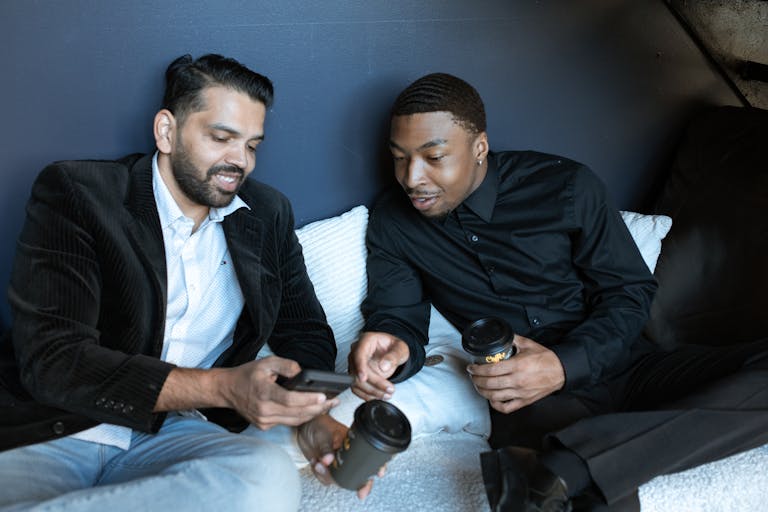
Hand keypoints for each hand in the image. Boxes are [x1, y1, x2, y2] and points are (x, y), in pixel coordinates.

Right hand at [219, 356, 338, 429]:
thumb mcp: (266, 362)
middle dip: (318, 408)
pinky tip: (312, 409)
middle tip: (334, 401)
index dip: (308, 399)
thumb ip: (286, 365)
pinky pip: (287, 422)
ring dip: (313, 414)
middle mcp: (263, 410)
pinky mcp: (264, 425)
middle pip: (296, 413)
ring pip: (294, 420)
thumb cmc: (248, 375)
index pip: (289, 399)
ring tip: (328, 405)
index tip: (323, 396)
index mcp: (263, 393)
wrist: (227, 390)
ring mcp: (264, 420)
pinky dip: (301, 416)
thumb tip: (302, 373)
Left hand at [297, 414, 381, 499]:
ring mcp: (337, 463)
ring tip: (318, 463)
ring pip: (339, 480)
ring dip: (327, 475)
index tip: (379, 473)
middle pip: (357, 474)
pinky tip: (315, 462)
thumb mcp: (325, 434)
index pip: (368, 456)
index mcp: (353, 444)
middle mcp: (348, 455)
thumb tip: (329, 461)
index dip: (376, 466)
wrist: (304, 428)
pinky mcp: (327, 468)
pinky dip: (318, 474)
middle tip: (354, 488)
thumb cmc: (319, 424)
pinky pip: (326, 479)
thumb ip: (327, 448)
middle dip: (353, 482)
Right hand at [348, 332, 409, 400]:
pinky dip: (367, 395)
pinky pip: (357, 388)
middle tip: (389, 389)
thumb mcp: (400, 348)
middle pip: (357, 371)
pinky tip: (379, 396)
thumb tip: (383, 366)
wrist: (392, 352)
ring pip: (356, 382)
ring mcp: (355, 364)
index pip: (358, 354)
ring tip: (387, 394)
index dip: (360, 367)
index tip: (363, 378)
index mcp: (366, 341)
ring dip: (371, 391)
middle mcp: (357, 352)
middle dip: (373, 383)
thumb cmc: (394, 347)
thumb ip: (393, 356)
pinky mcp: (356, 376)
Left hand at [467, 334, 564, 413]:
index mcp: (517, 365)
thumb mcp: (528, 344)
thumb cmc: (546, 359)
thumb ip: (513, 339)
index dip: (477, 369)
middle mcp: (517, 381)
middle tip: (472, 376)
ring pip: (494, 396)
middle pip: (489, 384)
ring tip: (478, 386)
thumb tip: (501, 335)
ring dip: (482, 391)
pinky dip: (496, 404)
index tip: (472, 367)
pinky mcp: (524, 401)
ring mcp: (520, 393)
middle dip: (476, 380)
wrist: (561, 372)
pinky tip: (492, 398)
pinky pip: (506, 407)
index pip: (491, 369)